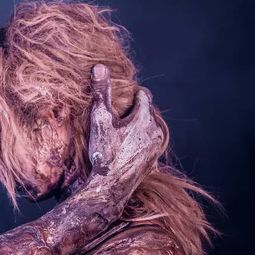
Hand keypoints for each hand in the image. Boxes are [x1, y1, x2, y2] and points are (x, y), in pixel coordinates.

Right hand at [85, 64, 163, 205]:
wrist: (110, 188)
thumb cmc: (105, 153)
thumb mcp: (100, 120)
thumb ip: (100, 92)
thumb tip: (99, 66)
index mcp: (144, 118)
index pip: (143, 95)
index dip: (130, 93)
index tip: (119, 97)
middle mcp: (155, 131)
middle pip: (148, 112)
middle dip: (134, 110)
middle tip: (117, 113)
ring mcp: (155, 148)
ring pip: (149, 128)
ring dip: (137, 126)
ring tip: (120, 130)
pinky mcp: (152, 162)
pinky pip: (148, 144)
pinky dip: (138, 141)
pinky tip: (125, 147)